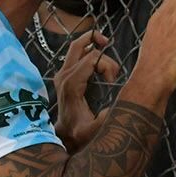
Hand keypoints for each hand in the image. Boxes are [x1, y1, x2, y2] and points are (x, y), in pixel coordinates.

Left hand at [53, 30, 121, 150]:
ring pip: (77, 46)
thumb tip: (113, 109)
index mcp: (71, 85)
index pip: (90, 58)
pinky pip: (76, 53)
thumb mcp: (92, 131)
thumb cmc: (80, 132)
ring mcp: (61, 73)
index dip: (107, 65)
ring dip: (94, 46)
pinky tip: (100, 60)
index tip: (114, 80)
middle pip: (78, 45)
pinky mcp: (64, 74)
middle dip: (96, 42)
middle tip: (109, 45)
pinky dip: (89, 50)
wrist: (66, 134)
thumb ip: (103, 121)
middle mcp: (63, 76)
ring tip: (108, 62)